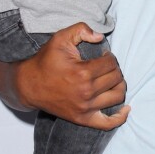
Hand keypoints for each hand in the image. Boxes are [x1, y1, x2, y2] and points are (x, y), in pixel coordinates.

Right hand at [15, 22, 129, 130]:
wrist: (29, 85)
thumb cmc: (45, 61)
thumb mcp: (60, 38)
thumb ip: (81, 30)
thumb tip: (100, 37)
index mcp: (82, 72)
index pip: (111, 64)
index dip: (110, 57)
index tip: (104, 56)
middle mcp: (86, 92)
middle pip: (116, 78)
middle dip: (115, 69)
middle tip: (106, 67)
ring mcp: (85, 108)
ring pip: (117, 96)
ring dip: (119, 86)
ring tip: (112, 80)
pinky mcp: (83, 119)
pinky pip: (108, 123)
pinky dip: (120, 117)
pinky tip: (125, 108)